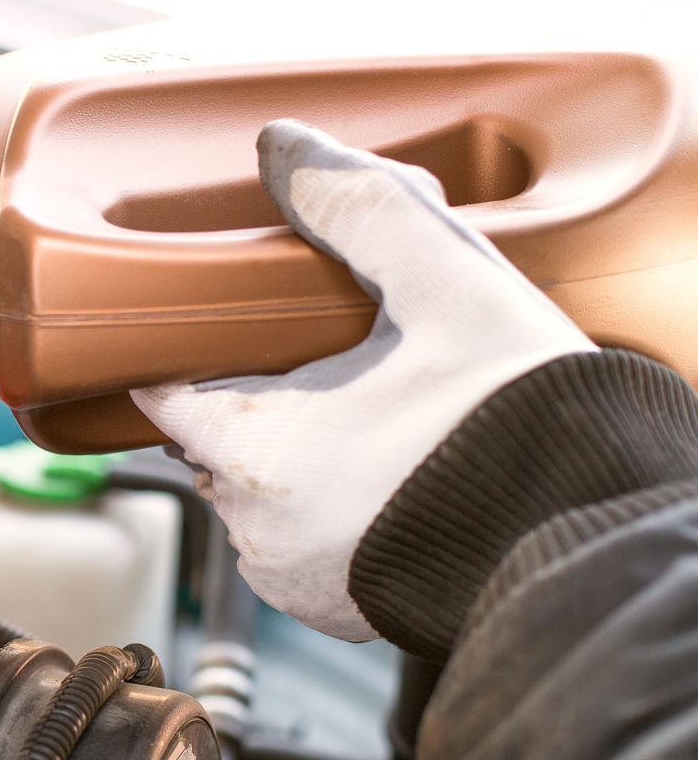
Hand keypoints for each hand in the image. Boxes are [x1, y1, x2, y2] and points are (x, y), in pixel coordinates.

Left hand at [133, 119, 593, 640]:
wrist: (593, 533)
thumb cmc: (521, 421)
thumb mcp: (447, 285)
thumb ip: (359, 208)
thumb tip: (284, 146)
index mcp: (256, 453)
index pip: (165, 394)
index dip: (191, 353)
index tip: (223, 330)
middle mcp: (257, 532)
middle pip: (215, 440)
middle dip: (259, 397)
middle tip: (336, 364)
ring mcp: (294, 582)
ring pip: (260, 492)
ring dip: (296, 454)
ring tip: (371, 418)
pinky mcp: (336, 612)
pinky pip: (302, 543)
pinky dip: (331, 507)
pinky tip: (387, 471)